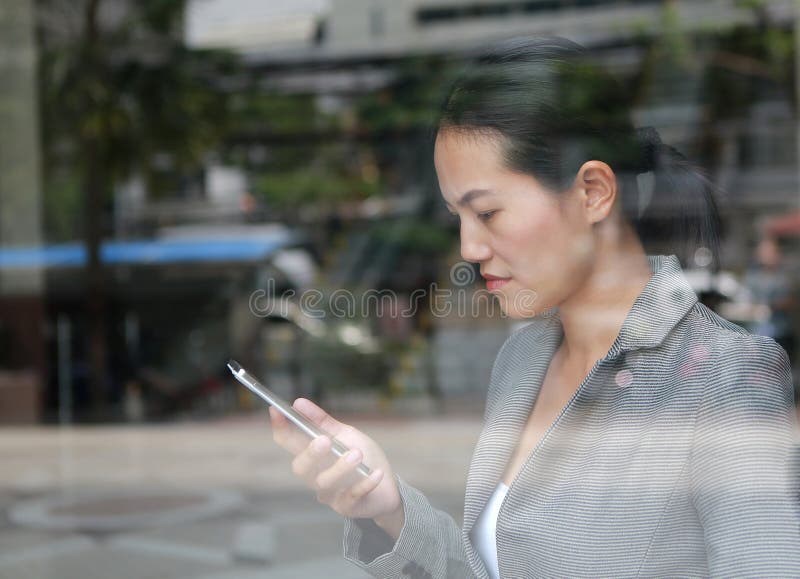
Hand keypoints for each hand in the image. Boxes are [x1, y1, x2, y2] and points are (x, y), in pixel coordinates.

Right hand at [269, 398, 402, 524]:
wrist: (387, 487)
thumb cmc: (363, 458)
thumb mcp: (346, 435)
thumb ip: (323, 422)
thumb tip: (298, 402)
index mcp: (313, 454)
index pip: (288, 442)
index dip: (280, 427)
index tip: (277, 410)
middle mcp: (315, 475)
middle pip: (301, 467)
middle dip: (310, 453)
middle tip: (324, 440)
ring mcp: (330, 493)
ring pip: (325, 483)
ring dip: (341, 467)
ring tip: (357, 455)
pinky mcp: (347, 506)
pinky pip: (352, 496)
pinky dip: (364, 484)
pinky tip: (376, 473)